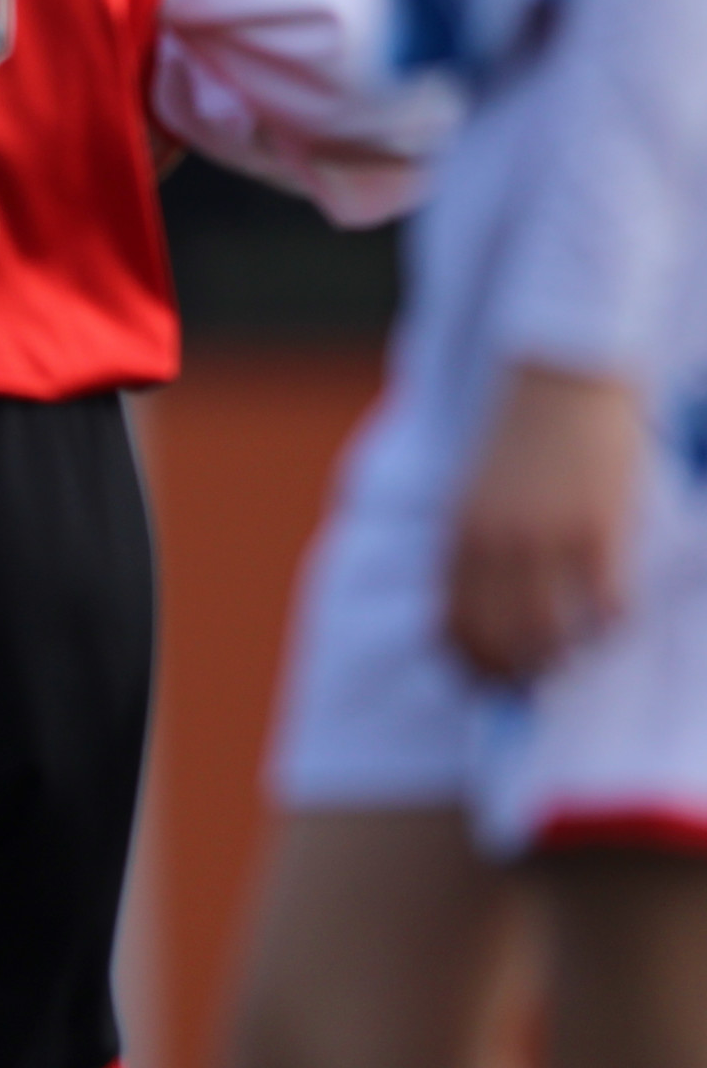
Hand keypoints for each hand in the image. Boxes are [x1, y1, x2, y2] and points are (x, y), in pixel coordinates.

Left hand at [445, 361, 644, 685]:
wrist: (557, 378)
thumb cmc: (517, 435)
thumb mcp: (474, 490)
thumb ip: (473, 544)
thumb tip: (475, 604)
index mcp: (460, 533)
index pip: (455, 622)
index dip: (468, 664)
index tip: (481, 687)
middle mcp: (497, 543)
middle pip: (501, 638)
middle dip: (514, 675)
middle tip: (531, 688)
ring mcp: (549, 538)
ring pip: (551, 632)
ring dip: (561, 659)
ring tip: (572, 662)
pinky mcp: (599, 528)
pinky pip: (605, 603)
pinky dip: (609, 624)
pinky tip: (611, 621)